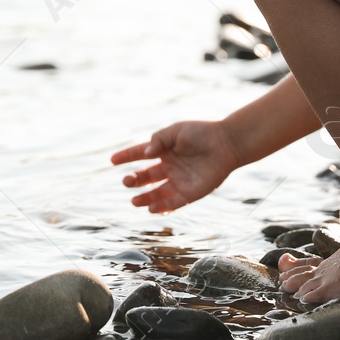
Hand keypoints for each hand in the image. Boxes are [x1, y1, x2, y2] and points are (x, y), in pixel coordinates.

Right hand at [111, 120, 240, 212]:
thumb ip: (158, 140)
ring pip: (157, 193)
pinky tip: (152, 208)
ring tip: (134, 201)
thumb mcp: (176, 131)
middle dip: (134, 180)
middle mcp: (169, 166)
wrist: (226, 144)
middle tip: (127, 181)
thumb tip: (145, 154)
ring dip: (145, 198)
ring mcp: (179, 180)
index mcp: (163, 149)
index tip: (112, 160)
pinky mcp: (191, 192)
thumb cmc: (201, 133)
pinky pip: (173, 202)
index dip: (126, 156)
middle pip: (146, 176)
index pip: (139, 154)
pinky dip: (162, 207)